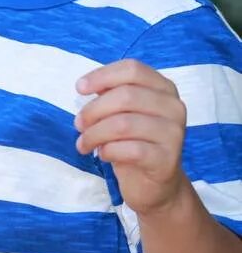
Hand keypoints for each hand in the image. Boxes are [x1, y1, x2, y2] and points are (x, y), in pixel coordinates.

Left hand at [76, 59, 189, 216]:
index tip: (80, 88)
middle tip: (78, 124)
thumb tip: (87, 85)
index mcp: (164, 88)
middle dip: (93, 110)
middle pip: (125, 96)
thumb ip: (109, 94)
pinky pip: (130, 149)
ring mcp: (174, 133)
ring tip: (84, 143)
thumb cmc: (133, 141)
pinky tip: (104, 154)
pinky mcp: (168, 159)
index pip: (133, 69)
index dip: (102, 76)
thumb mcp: (121, 112)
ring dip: (94, 134)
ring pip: (123, 124)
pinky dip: (108, 150)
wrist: (154, 184)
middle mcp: (174, 107)